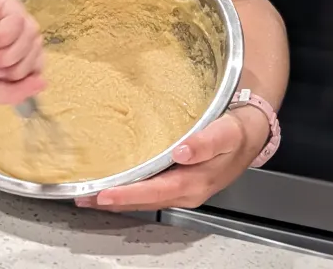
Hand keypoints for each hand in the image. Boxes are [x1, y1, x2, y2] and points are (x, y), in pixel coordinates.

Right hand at [0, 0, 43, 105]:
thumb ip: (16, 92)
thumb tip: (43, 83)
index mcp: (8, 47)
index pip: (37, 58)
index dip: (24, 72)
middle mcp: (9, 26)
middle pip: (38, 47)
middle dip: (15, 66)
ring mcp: (3, 10)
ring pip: (32, 33)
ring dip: (9, 54)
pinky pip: (18, 20)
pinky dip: (3, 38)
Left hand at [74, 107, 269, 211]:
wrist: (250, 132)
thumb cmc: (236, 131)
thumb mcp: (227, 132)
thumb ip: (207, 141)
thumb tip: (183, 151)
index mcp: (195, 182)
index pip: (156, 192)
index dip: (129, 194)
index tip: (104, 193)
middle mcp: (185, 191)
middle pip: (144, 200)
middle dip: (113, 201)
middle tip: (81, 197)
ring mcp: (180, 189)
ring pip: (144, 199)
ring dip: (116, 199)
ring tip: (86, 195)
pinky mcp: (176, 181)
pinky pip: (148, 191)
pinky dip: (127, 192)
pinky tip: (111, 186)